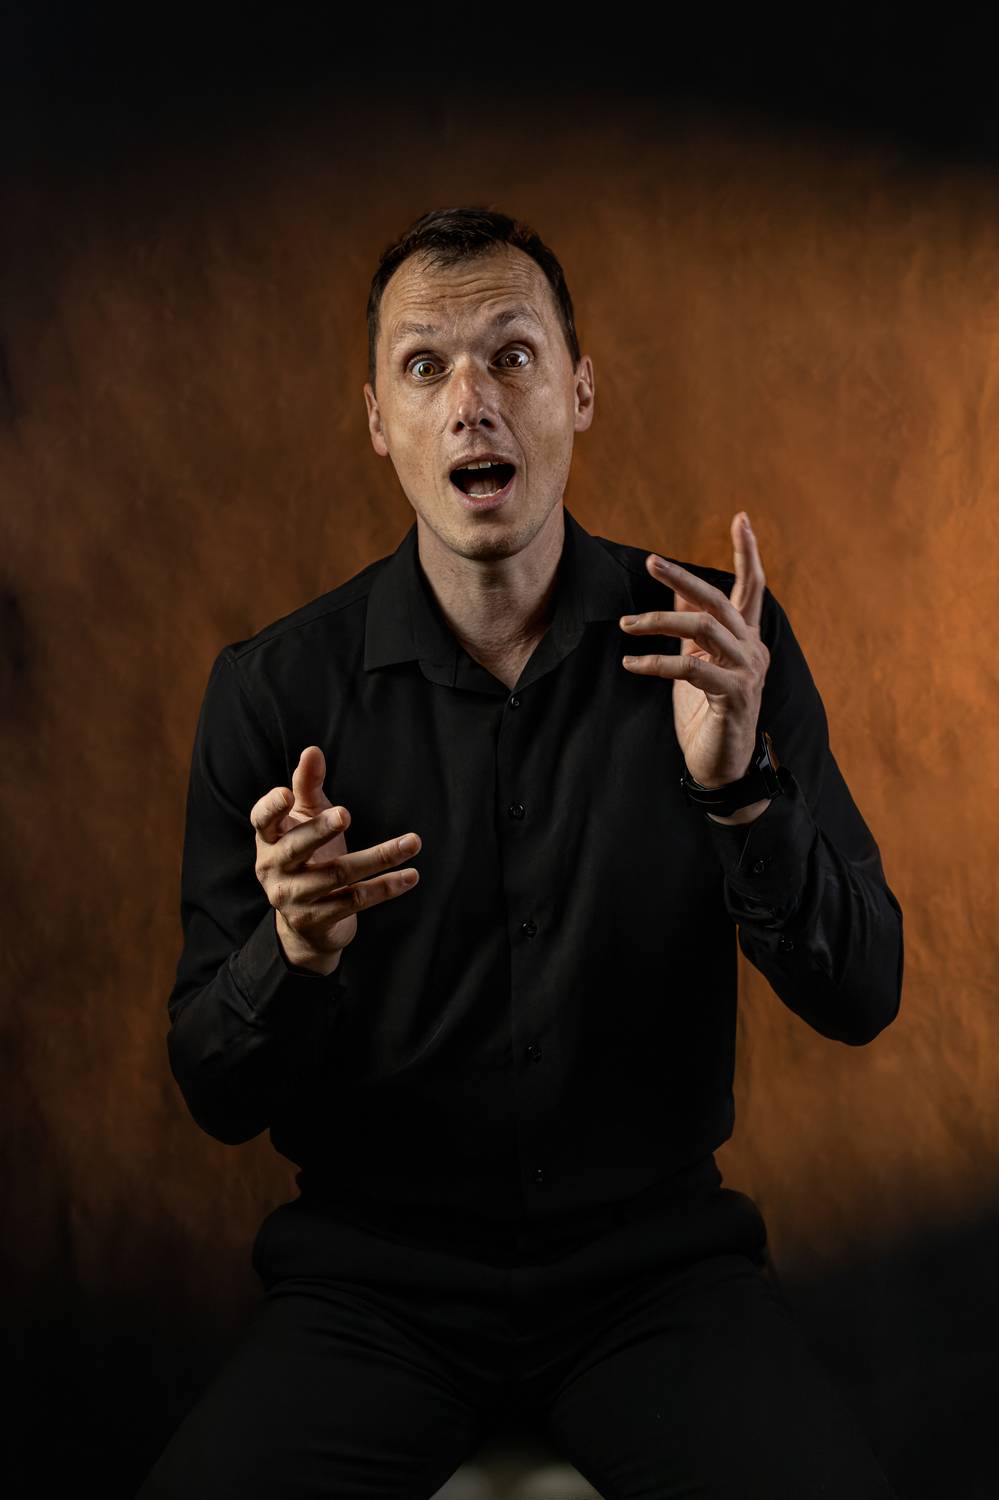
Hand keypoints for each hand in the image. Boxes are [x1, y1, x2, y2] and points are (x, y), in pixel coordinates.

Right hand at [250, 745, 421, 974]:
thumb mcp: (305, 819)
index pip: (262, 821)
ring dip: (379, 857)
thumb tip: (312, 750)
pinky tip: (410, 875)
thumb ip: (307, 786)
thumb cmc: (307, 855)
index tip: (286, 793)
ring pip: (337, 874)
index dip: (271, 807)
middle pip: (297, 848)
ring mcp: (293, 898)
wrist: (306, 924)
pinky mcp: (316, 920)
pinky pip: (355, 900)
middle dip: (320, 830)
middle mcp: (274, 869)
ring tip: (412, 842)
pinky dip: (385, 887)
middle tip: (345, 814)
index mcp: (268, 840)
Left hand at [619, 512, 769, 787]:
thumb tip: (676, 589)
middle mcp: (752, 649)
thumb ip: (693, 625)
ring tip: (626, 625)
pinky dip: (656, 662)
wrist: (721, 764)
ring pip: (703, 628)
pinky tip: (632, 662)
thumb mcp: (697, 660)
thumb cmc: (706, 711)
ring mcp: (747, 672)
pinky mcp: (733, 695)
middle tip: (652, 561)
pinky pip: (691, 667)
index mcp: (745, 638)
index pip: (752, 587)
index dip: (748, 552)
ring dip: (659, 621)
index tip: (741, 517)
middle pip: (719, 600)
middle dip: (684, 577)